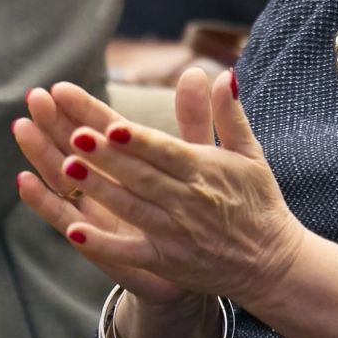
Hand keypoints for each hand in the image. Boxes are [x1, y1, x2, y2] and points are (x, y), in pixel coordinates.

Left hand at [14, 68, 306, 308]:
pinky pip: (129, 254)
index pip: (164, 150)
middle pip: (139, 175)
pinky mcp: (165, 262)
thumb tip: (221, 73)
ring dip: (98, 189)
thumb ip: (228, 114)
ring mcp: (174, 233)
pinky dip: (102, 244)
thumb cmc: (257, 201)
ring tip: (65, 168)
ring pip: (130, 208)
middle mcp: (186, 200)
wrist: (271, 263)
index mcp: (203, 171)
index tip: (110, 124)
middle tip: (73, 136)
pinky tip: (73, 231)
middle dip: (106, 156)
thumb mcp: (249, 154)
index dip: (137, 139)